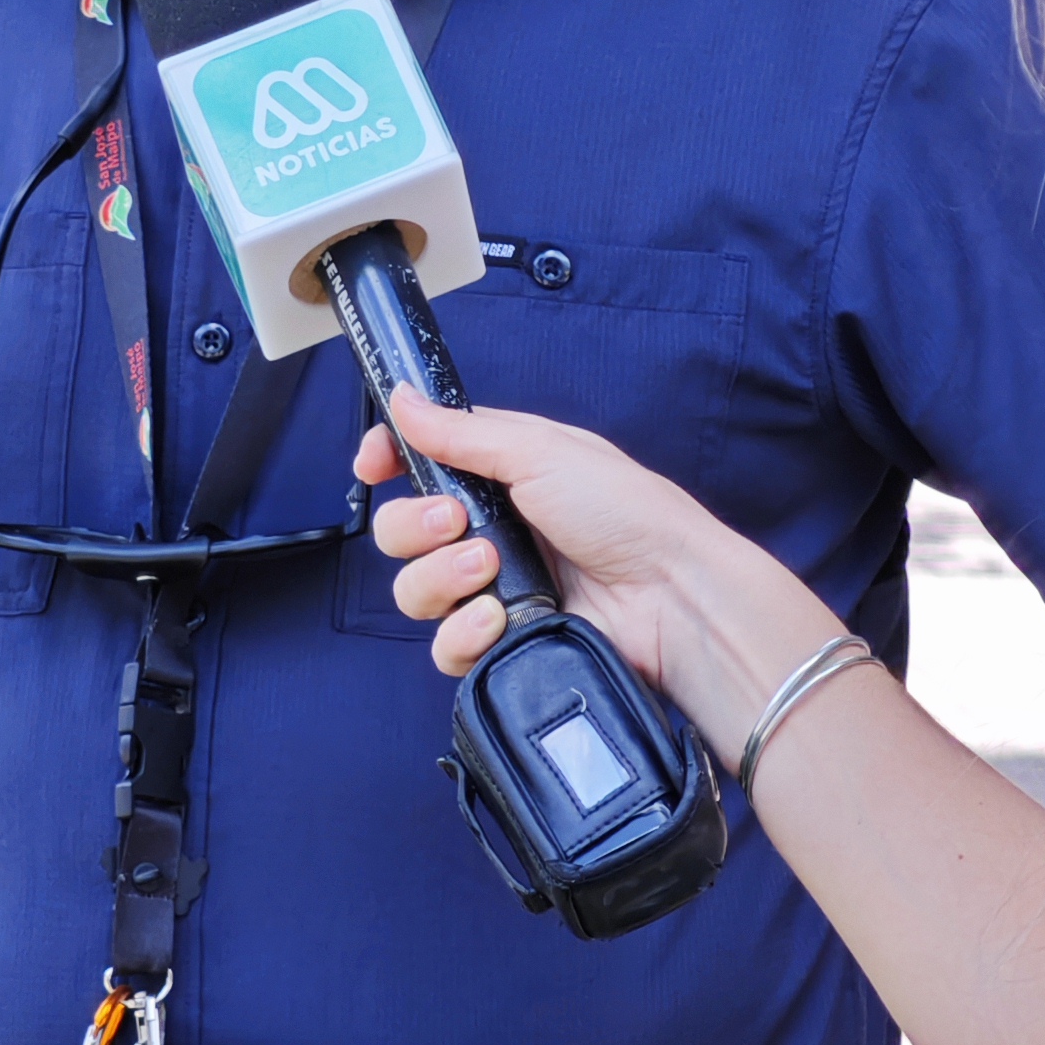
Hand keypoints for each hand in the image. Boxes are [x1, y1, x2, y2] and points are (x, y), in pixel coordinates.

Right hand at [357, 390, 829, 747]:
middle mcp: (491, 531)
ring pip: (415, 591)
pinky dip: (463, 632)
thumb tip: (402, 399)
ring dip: (439, 578)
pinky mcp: (504, 642)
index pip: (418, 464)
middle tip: (455, 521)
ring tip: (487, 570)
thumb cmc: (626, 512)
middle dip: (414, 526)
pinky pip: (445, 646)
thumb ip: (462, 432)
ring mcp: (495, 590)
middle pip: (401, 531)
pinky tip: (497, 618)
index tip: (373, 464)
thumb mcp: (542, 451)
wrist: (672, 596)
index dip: (387, 462)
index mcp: (500, 475)